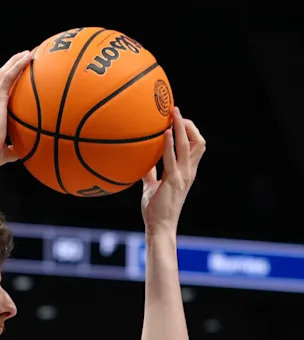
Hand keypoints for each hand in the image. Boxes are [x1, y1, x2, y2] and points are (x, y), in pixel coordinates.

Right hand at [0, 50, 33, 167]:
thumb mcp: (3, 152)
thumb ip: (12, 149)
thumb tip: (22, 152)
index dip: (1, 86)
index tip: (12, 80)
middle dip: (8, 69)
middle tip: (20, 61)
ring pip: (3, 73)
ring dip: (14, 61)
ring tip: (27, 54)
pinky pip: (9, 75)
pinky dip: (18, 64)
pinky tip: (29, 56)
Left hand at [141, 109, 205, 231]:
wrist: (159, 227)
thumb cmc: (155, 209)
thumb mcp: (152, 187)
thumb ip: (150, 174)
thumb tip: (141, 163)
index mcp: (186, 172)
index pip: (195, 146)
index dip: (189, 131)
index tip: (176, 120)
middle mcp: (189, 171)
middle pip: (198, 142)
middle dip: (189, 125)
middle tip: (175, 112)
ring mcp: (183, 175)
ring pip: (190, 145)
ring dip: (182, 127)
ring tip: (173, 113)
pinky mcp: (173, 181)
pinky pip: (173, 158)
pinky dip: (170, 144)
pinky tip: (164, 133)